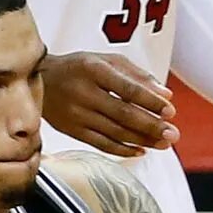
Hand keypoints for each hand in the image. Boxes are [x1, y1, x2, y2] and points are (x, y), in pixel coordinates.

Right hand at [40, 52, 178, 157]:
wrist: (39, 80)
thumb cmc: (79, 68)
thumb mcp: (105, 61)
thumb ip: (136, 75)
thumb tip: (166, 95)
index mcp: (94, 70)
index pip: (127, 89)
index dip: (150, 102)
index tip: (170, 111)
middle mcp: (84, 93)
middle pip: (123, 114)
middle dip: (151, 126)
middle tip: (172, 134)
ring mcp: (76, 114)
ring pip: (115, 132)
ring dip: (143, 140)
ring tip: (164, 144)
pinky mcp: (72, 131)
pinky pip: (102, 144)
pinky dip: (123, 150)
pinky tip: (141, 151)